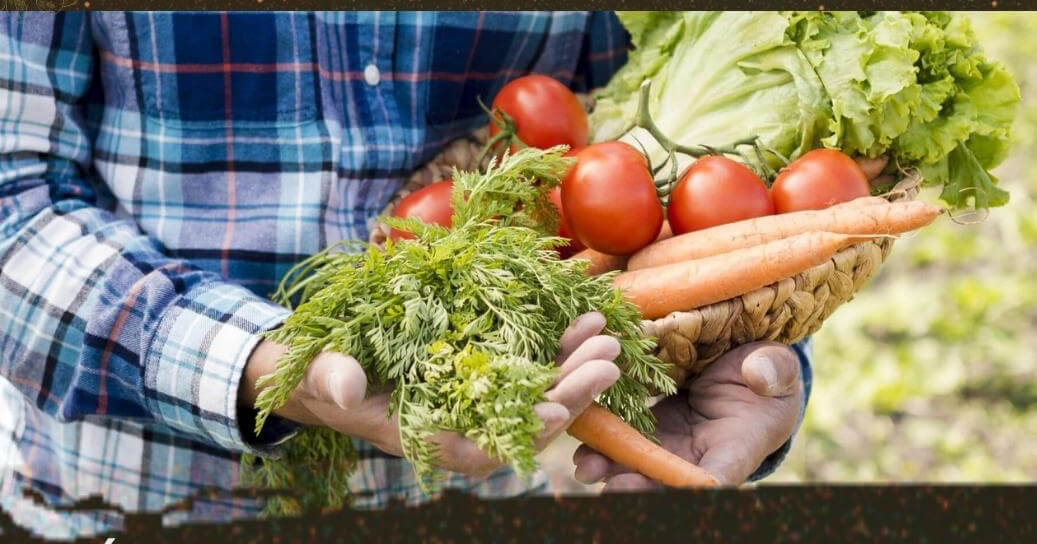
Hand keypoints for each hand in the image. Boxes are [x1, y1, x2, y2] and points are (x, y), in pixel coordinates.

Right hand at [239, 312, 620, 478]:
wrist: (322, 361)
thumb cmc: (316, 372)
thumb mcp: (317, 373)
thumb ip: (331, 380)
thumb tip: (342, 387)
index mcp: (424, 436)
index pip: (483, 449)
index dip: (523, 435)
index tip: (559, 412)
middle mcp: (459, 423)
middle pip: (525, 421)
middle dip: (569, 395)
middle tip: (606, 361)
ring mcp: (474, 398)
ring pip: (536, 394)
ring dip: (573, 368)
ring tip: (605, 335)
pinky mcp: (481, 369)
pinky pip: (529, 366)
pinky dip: (556, 347)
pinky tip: (583, 320)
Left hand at [572, 341, 803, 489]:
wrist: (746, 365)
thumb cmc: (771, 374)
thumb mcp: (780, 369)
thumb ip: (774, 372)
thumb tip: (759, 374)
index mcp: (738, 448)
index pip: (717, 476)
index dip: (696, 486)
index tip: (679, 487)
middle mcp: (699, 455)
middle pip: (666, 479)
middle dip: (640, 485)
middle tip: (613, 486)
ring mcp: (672, 442)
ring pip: (638, 460)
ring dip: (611, 465)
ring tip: (585, 467)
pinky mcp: (651, 424)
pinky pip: (624, 433)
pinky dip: (602, 436)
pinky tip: (579, 433)